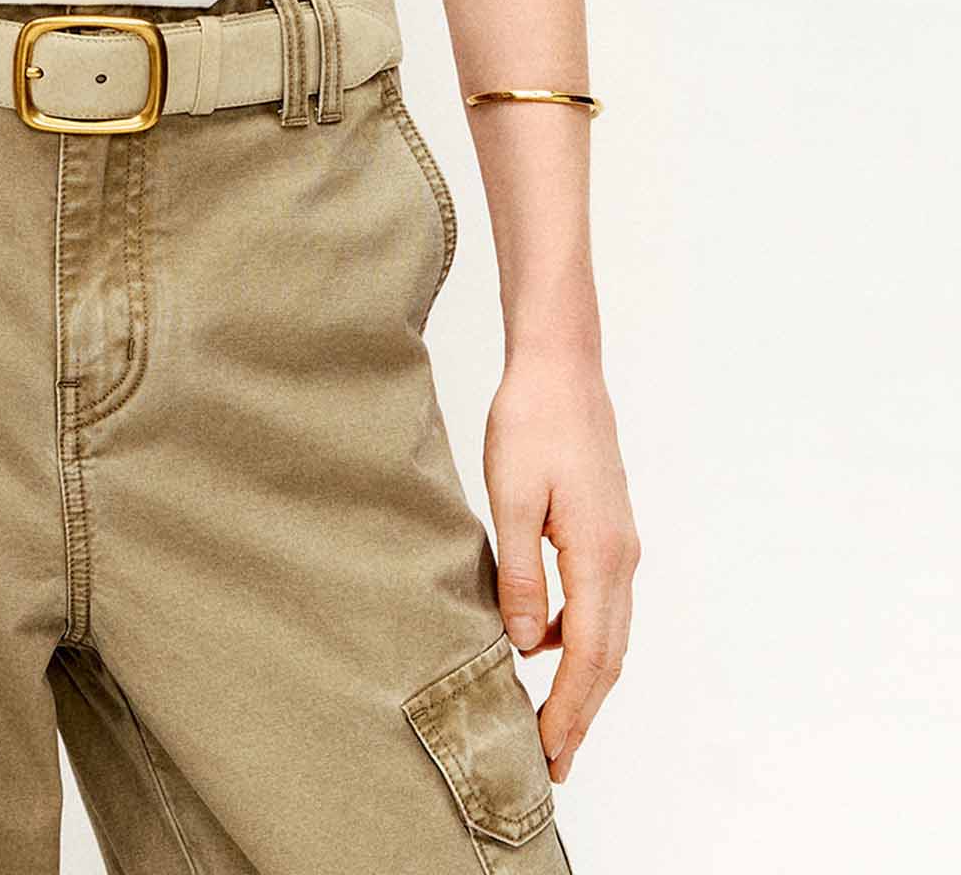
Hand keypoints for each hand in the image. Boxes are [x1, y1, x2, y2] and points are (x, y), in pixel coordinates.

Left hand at [483, 349, 640, 783]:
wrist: (561, 366)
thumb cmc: (530, 422)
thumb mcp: (510, 498)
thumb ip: (520, 574)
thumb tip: (524, 646)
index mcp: (599, 556)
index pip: (589, 658)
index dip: (569, 713)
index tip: (546, 756)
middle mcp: (621, 558)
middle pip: (608, 658)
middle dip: (582, 715)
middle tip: (553, 765)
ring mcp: (620, 545)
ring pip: (608, 634)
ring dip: (584, 682)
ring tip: (550, 722)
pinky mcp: (608, 531)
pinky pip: (600, 605)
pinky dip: (580, 639)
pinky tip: (542, 644)